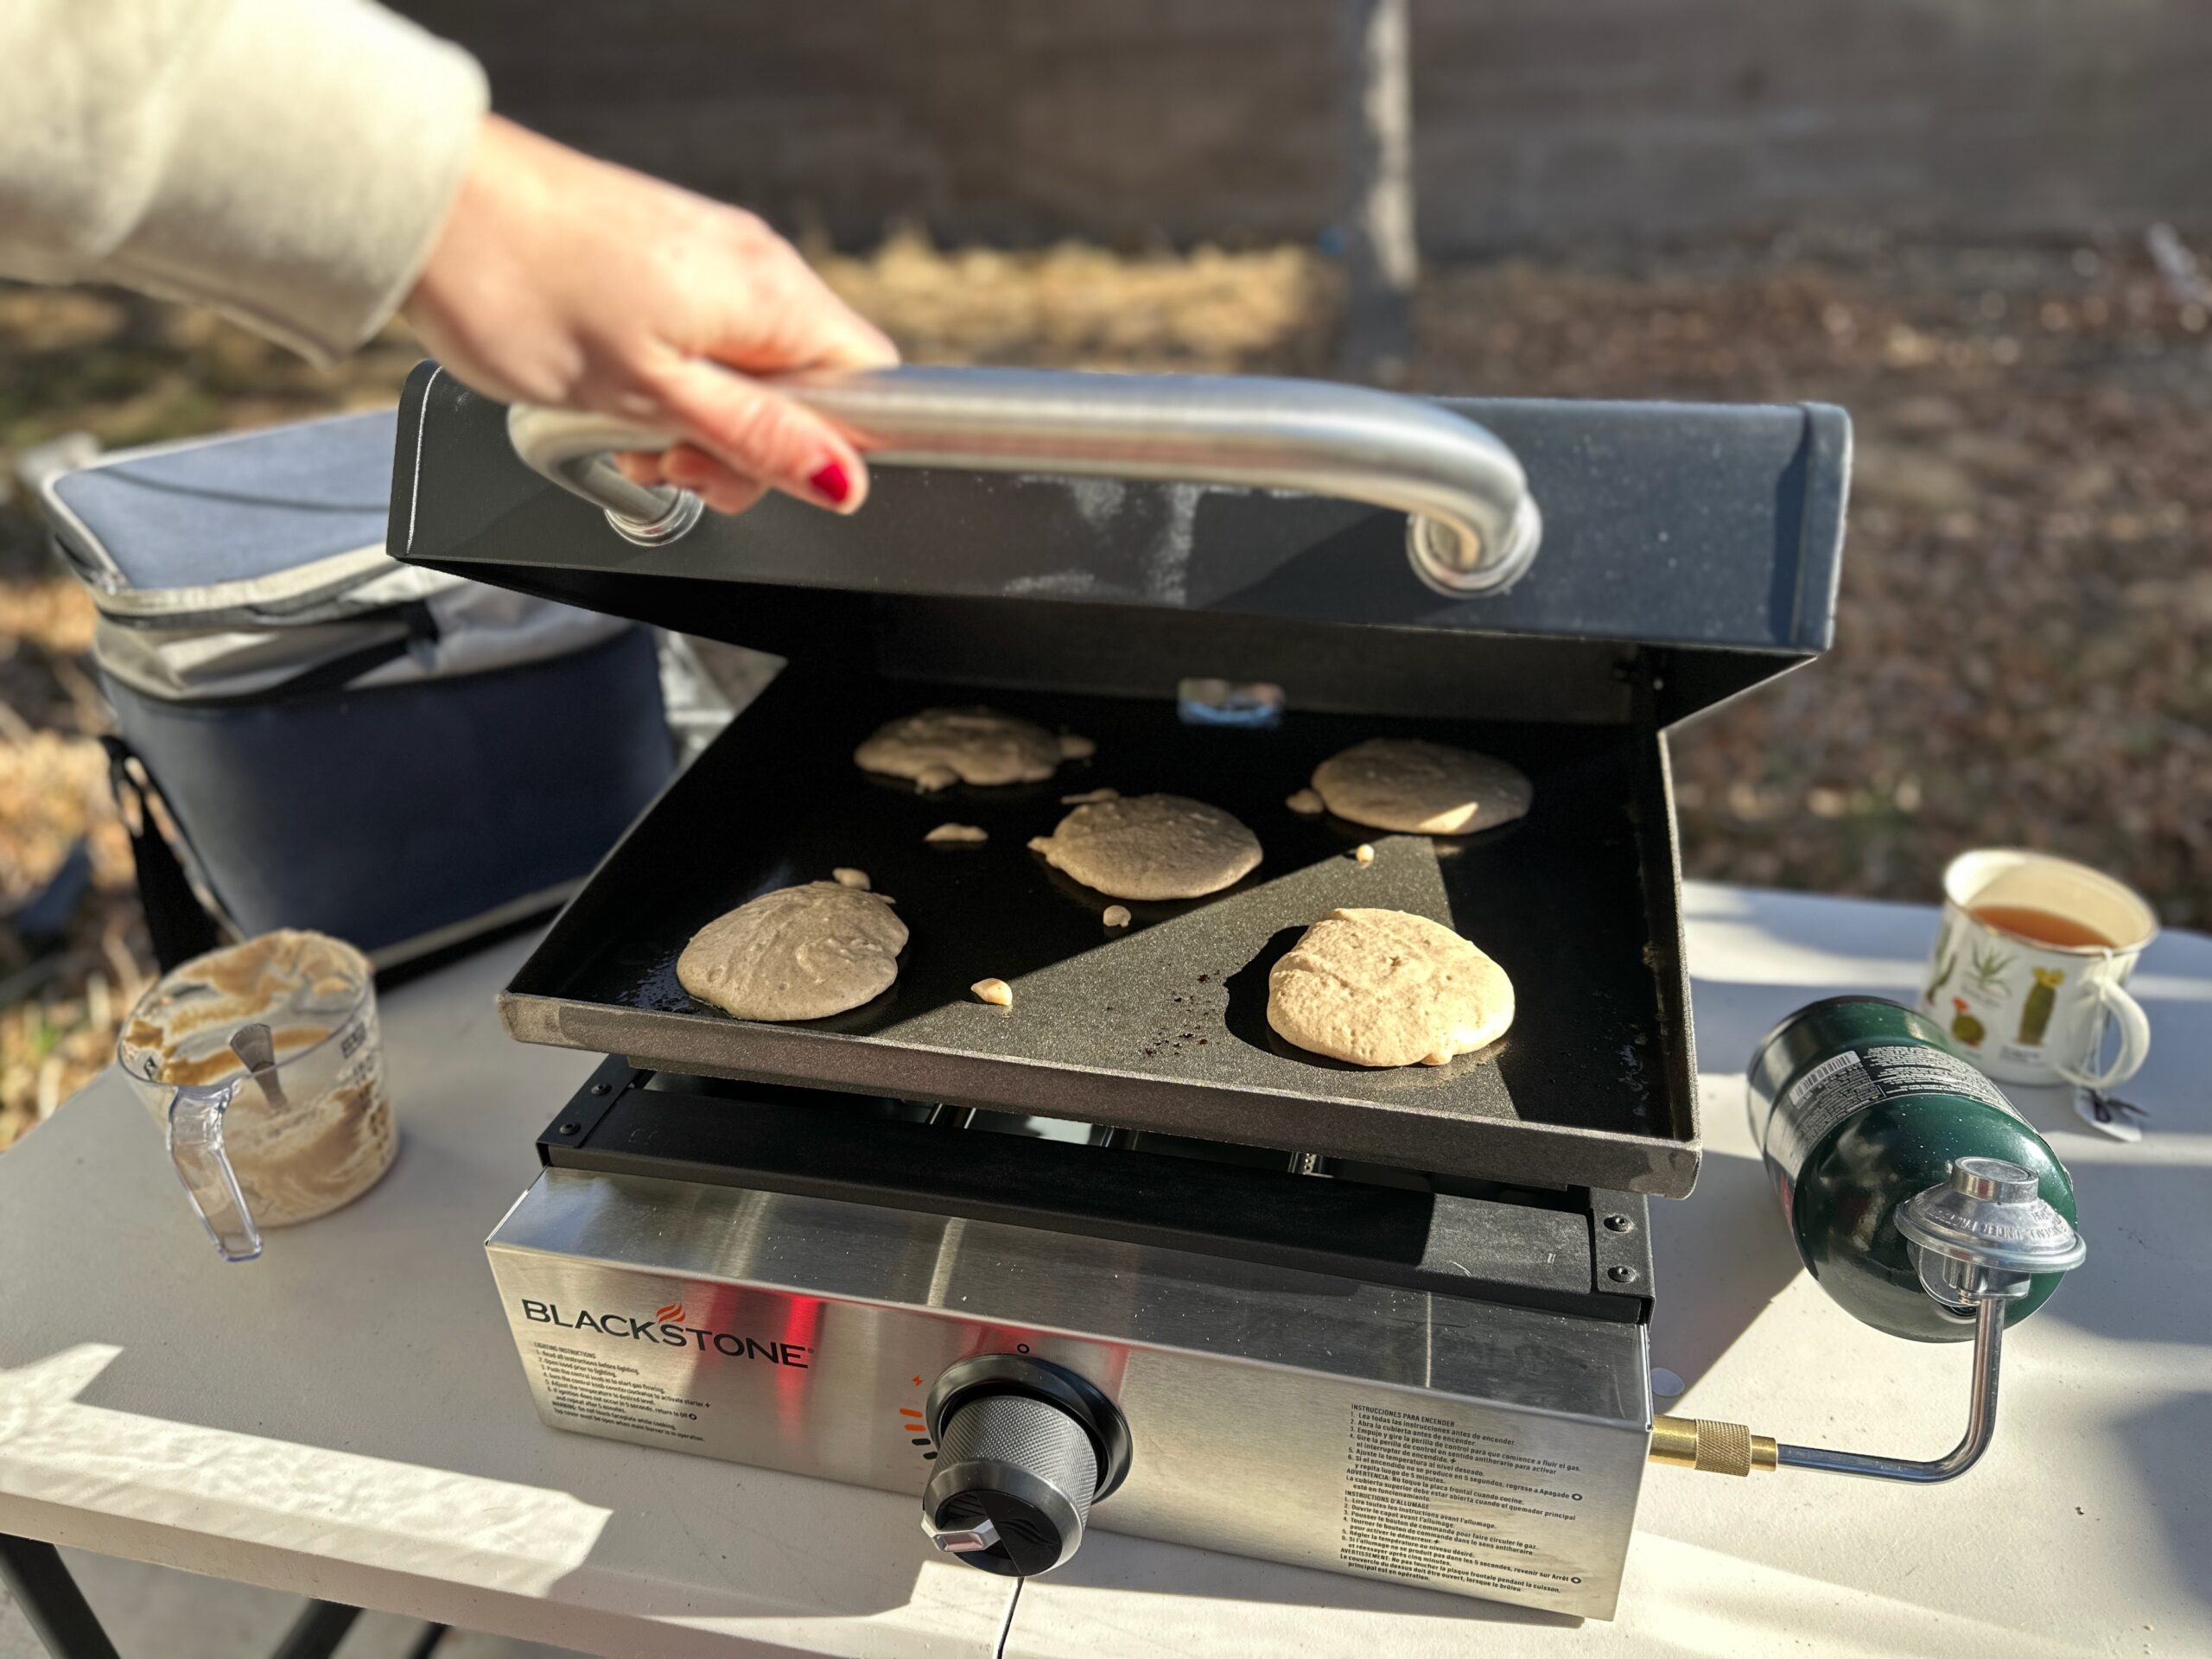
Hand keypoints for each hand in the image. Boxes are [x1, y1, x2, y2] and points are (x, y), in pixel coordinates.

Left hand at [404, 115, 897, 515]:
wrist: (429, 210)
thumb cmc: (525, 289)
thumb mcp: (654, 394)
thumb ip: (760, 438)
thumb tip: (846, 480)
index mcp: (772, 297)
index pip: (872, 386)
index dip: (831, 449)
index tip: (758, 473)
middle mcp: (754, 267)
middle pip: (808, 391)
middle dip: (746, 449)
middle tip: (672, 461)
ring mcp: (707, 260)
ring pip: (748, 375)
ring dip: (698, 424)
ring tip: (629, 431)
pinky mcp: (661, 261)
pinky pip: (700, 344)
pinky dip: (667, 386)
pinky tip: (614, 396)